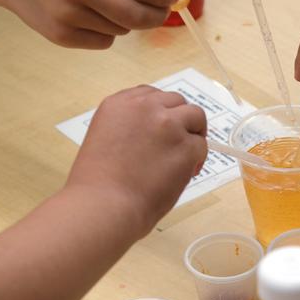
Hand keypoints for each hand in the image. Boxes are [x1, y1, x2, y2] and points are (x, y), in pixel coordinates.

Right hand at [67, 86, 206, 232]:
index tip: (161, 128)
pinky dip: (197, 159)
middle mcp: (144, 108)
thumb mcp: (104, 139)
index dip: (160, 112)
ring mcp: (168, 124)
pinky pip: (201, 145)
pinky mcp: (185, 146)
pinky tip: (186, 173)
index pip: (150, 95)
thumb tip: (153, 136)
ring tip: (187, 156)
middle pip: (176, 101)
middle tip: (177, 144)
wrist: (104, 204)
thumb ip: (128, 128)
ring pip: (195, 116)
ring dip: (193, 134)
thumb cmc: (97, 184)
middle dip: (179, 120)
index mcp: (119, 104)